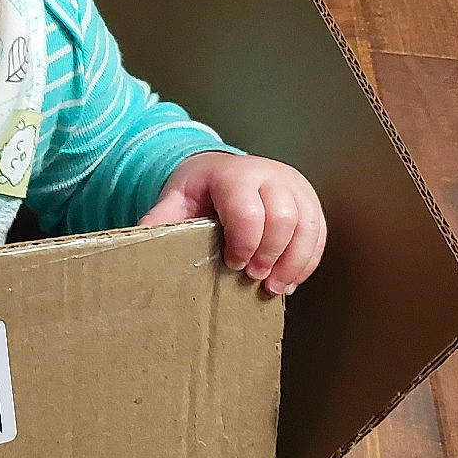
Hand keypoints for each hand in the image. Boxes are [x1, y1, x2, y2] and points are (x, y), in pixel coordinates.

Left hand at [138, 151, 325, 297]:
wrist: (222, 168)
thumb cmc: (200, 188)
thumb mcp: (176, 198)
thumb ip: (162, 219)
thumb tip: (139, 243)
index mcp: (235, 174)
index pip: (249, 210)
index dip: (244, 242)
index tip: (233, 264)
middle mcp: (271, 176)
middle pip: (285, 219)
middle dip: (271, 254)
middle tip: (253, 279)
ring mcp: (295, 187)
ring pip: (308, 226)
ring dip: (294, 263)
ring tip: (274, 288)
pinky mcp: (310, 202)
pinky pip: (319, 233)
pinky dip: (307, 260)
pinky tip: (290, 279)